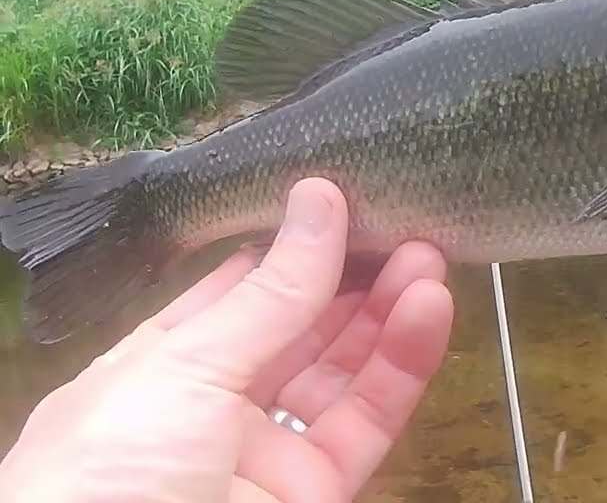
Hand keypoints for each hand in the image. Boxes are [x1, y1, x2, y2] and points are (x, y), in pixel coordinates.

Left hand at [0, 178, 454, 502]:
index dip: (290, 249)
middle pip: (297, 331)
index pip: (234, 295)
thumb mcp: (184, 367)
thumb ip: (270, 293)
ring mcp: (267, 454)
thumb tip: (319, 198)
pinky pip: (365, 423)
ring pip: (339, 375)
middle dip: (351, 276)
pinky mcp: (316, 493)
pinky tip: (428, 311)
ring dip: (386, 314)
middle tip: (403, 222)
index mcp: (155, 370)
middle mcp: (213, 409)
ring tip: (429, 257)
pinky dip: (401, 367)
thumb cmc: (111, 469)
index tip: (343, 202)